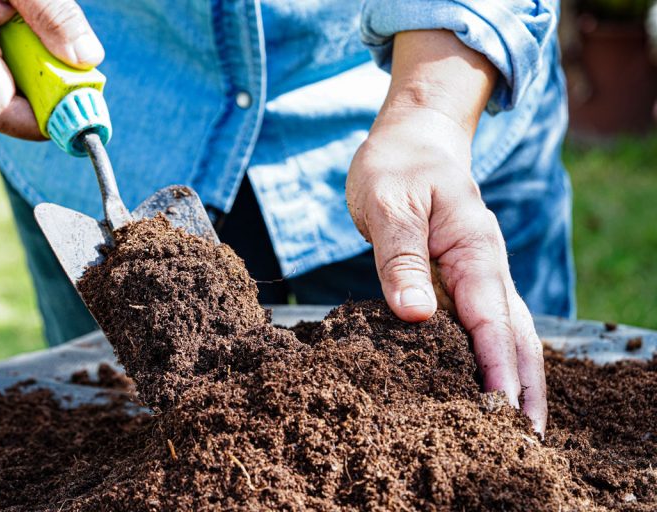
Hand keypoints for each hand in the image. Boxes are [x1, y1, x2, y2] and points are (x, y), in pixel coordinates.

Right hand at [0, 0, 103, 138]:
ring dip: (26, 81)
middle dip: (40, 101)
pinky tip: (22, 38)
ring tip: (46, 49)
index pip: (1, 114)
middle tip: (74, 80)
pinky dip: (10, 66)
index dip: (43, 123)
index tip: (80, 114)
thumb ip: (55, 17)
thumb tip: (87, 59)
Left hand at [347, 31, 546, 433]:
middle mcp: (486, 265)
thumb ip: (400, 258)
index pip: (489, 316)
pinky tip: (494, 385)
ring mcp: (480, 273)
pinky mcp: (464, 278)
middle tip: (526, 439)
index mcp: (473, 248)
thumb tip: (414, 316)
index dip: (496, 365)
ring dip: (520, 377)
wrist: (413, 140)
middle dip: (524, 385)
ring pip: (510, 331)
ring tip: (522, 427)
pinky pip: (488, 323)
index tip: (501, 410)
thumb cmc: (398, 167)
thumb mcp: (390, 205)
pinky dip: (498, 357)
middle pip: (515, 332)